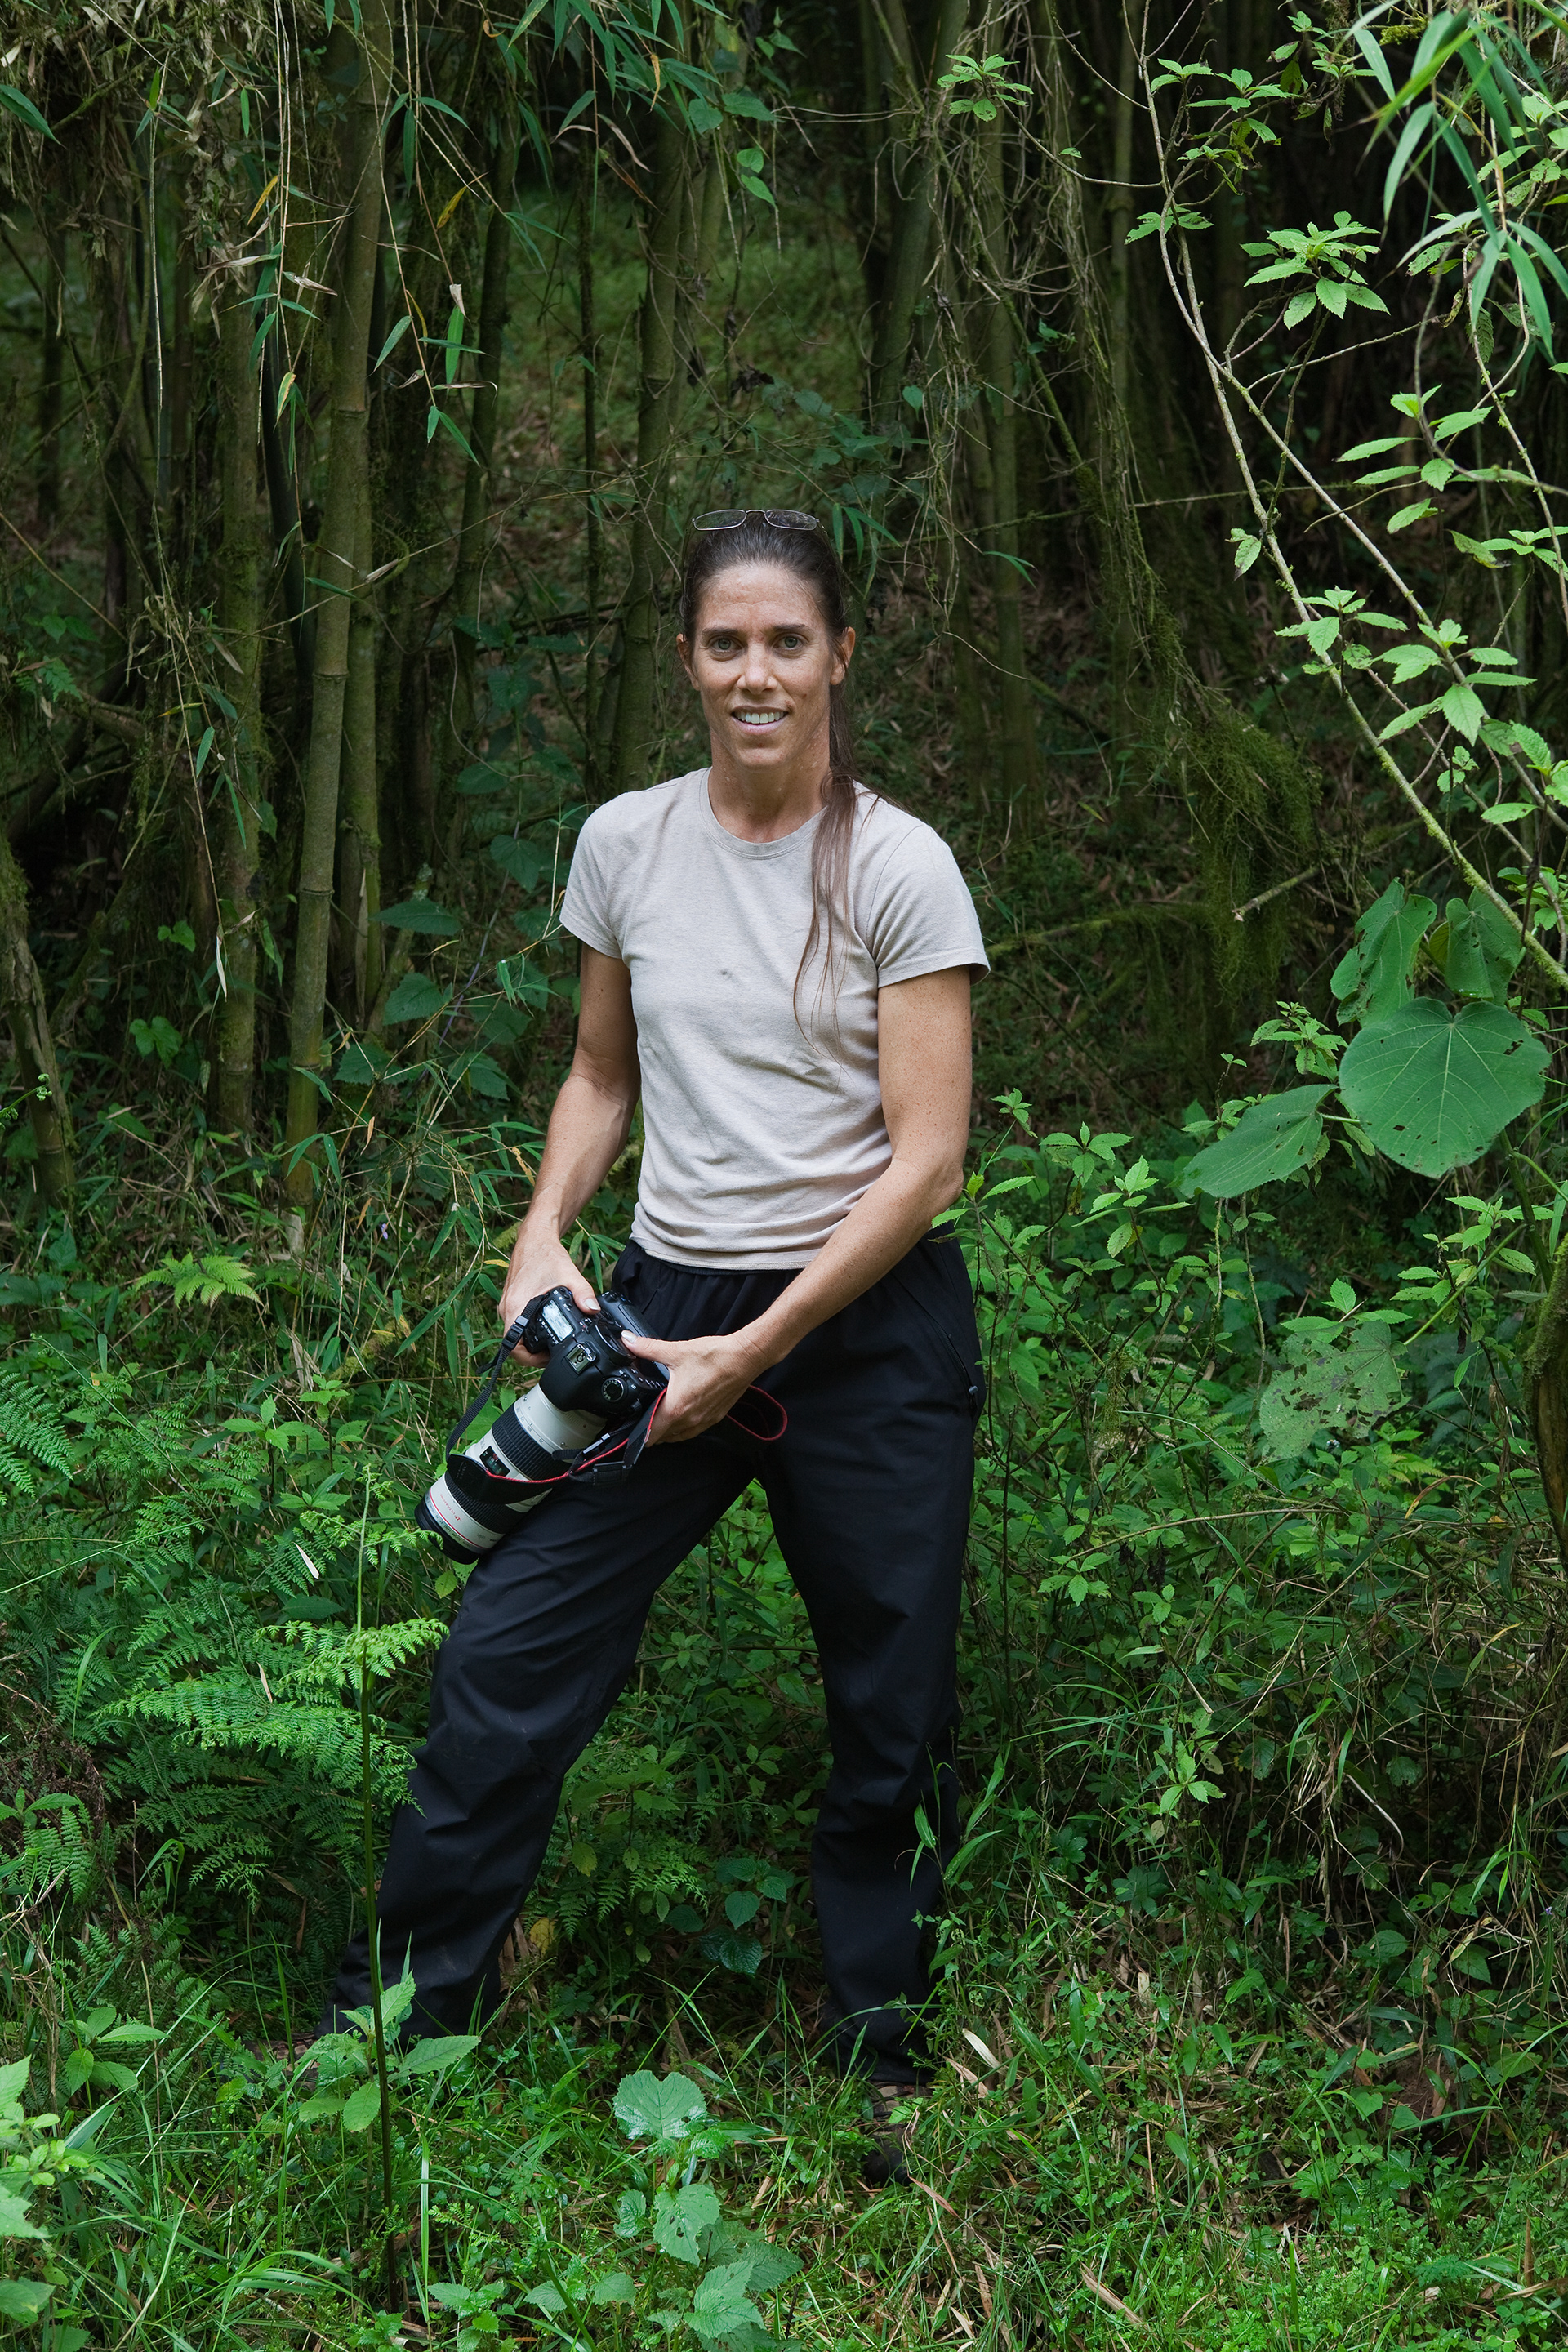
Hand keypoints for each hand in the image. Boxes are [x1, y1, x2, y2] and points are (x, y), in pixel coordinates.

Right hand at [498, 1227, 597, 1364]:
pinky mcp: (510, 1302)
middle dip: (533, 1354)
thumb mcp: (569, 1274)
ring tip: (551, 1344)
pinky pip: (516, 1324)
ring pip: (514, 1335)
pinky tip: (545, 1329)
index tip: (547, 1359)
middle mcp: (506, 1308)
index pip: (512, 1346)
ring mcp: (506, 1305)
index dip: (528, 1359)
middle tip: (553, 1354)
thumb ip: (583, 1294)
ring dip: (530, 1343)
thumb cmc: (546, 1254)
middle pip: (513, 1344)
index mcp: (515, 1306)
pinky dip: (527, 1331)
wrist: (534, 1237)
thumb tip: (593, 1311)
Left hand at [621, 1329, 764, 1443]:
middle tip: (641, 1424)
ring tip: (659, 1424)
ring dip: (668, 1433)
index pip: (651, 1433)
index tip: (630, 1433)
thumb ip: (648, 1348)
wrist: (745, 1358)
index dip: (637, 1435)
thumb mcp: (676, 1351)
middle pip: (664, 1438)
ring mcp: (705, 1420)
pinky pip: (695, 1430)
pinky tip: (683, 1417)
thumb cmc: (715, 1357)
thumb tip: (628, 1341)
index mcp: (677, 1407)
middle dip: (651, 1434)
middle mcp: (690, 1419)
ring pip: (680, 1436)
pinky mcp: (716, 1416)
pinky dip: (684, 1429)